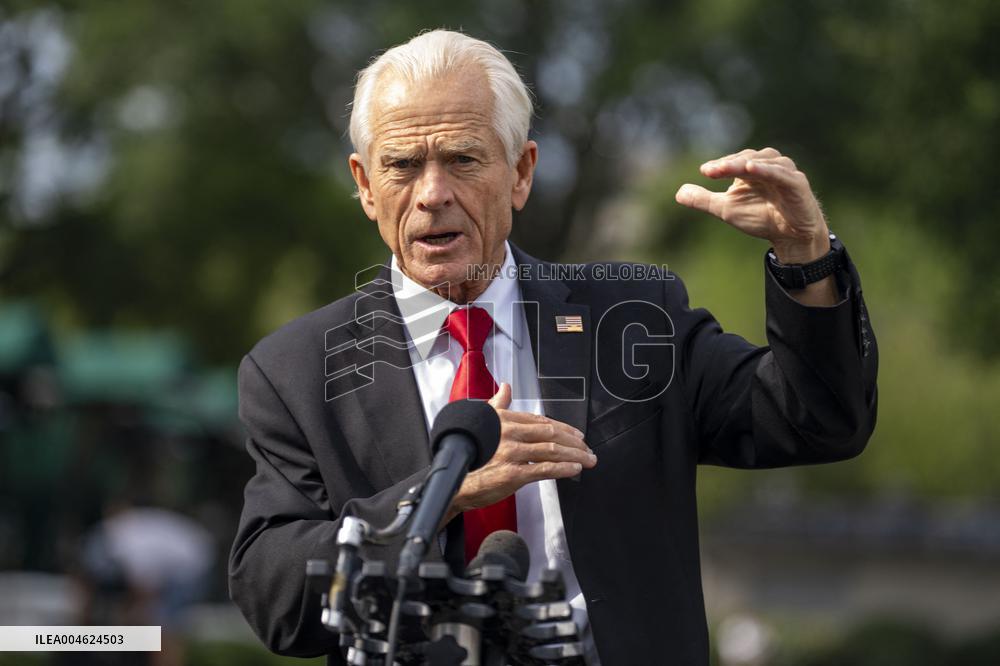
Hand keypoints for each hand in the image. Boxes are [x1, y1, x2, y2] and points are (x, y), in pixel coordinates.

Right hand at [444, 383, 596, 523]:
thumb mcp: (483, 423)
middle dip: (574, 442)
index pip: (541, 420)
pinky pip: (545, 469)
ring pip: (552, 450)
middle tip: (588, 448)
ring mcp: (511, 453)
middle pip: (551, 433)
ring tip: (588, 460)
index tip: (577, 435)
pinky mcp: (513, 474)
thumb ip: (497, 405)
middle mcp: (509, 434)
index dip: (563, 427)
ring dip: (575, 455)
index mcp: (504, 420)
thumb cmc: (469, 455)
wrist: (455, 482)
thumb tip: (505, 388)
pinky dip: (563, 469)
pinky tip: (574, 469)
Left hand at [675, 147, 830, 263]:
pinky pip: (781, 174)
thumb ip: (704, 200)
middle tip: (711, 170)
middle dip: (728, 163)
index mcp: (751, 168)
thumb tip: (678, 193)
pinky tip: (752, 169)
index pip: (733, 161)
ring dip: (745, 163)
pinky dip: (767, 170)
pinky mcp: (797, 182)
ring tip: (729, 168)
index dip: (720, 165)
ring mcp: (784, 172)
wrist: (790, 236)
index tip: (704, 171)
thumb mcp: (726, 210)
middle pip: (746, 158)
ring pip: (764, 162)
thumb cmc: (761, 217)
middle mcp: (768, 165)